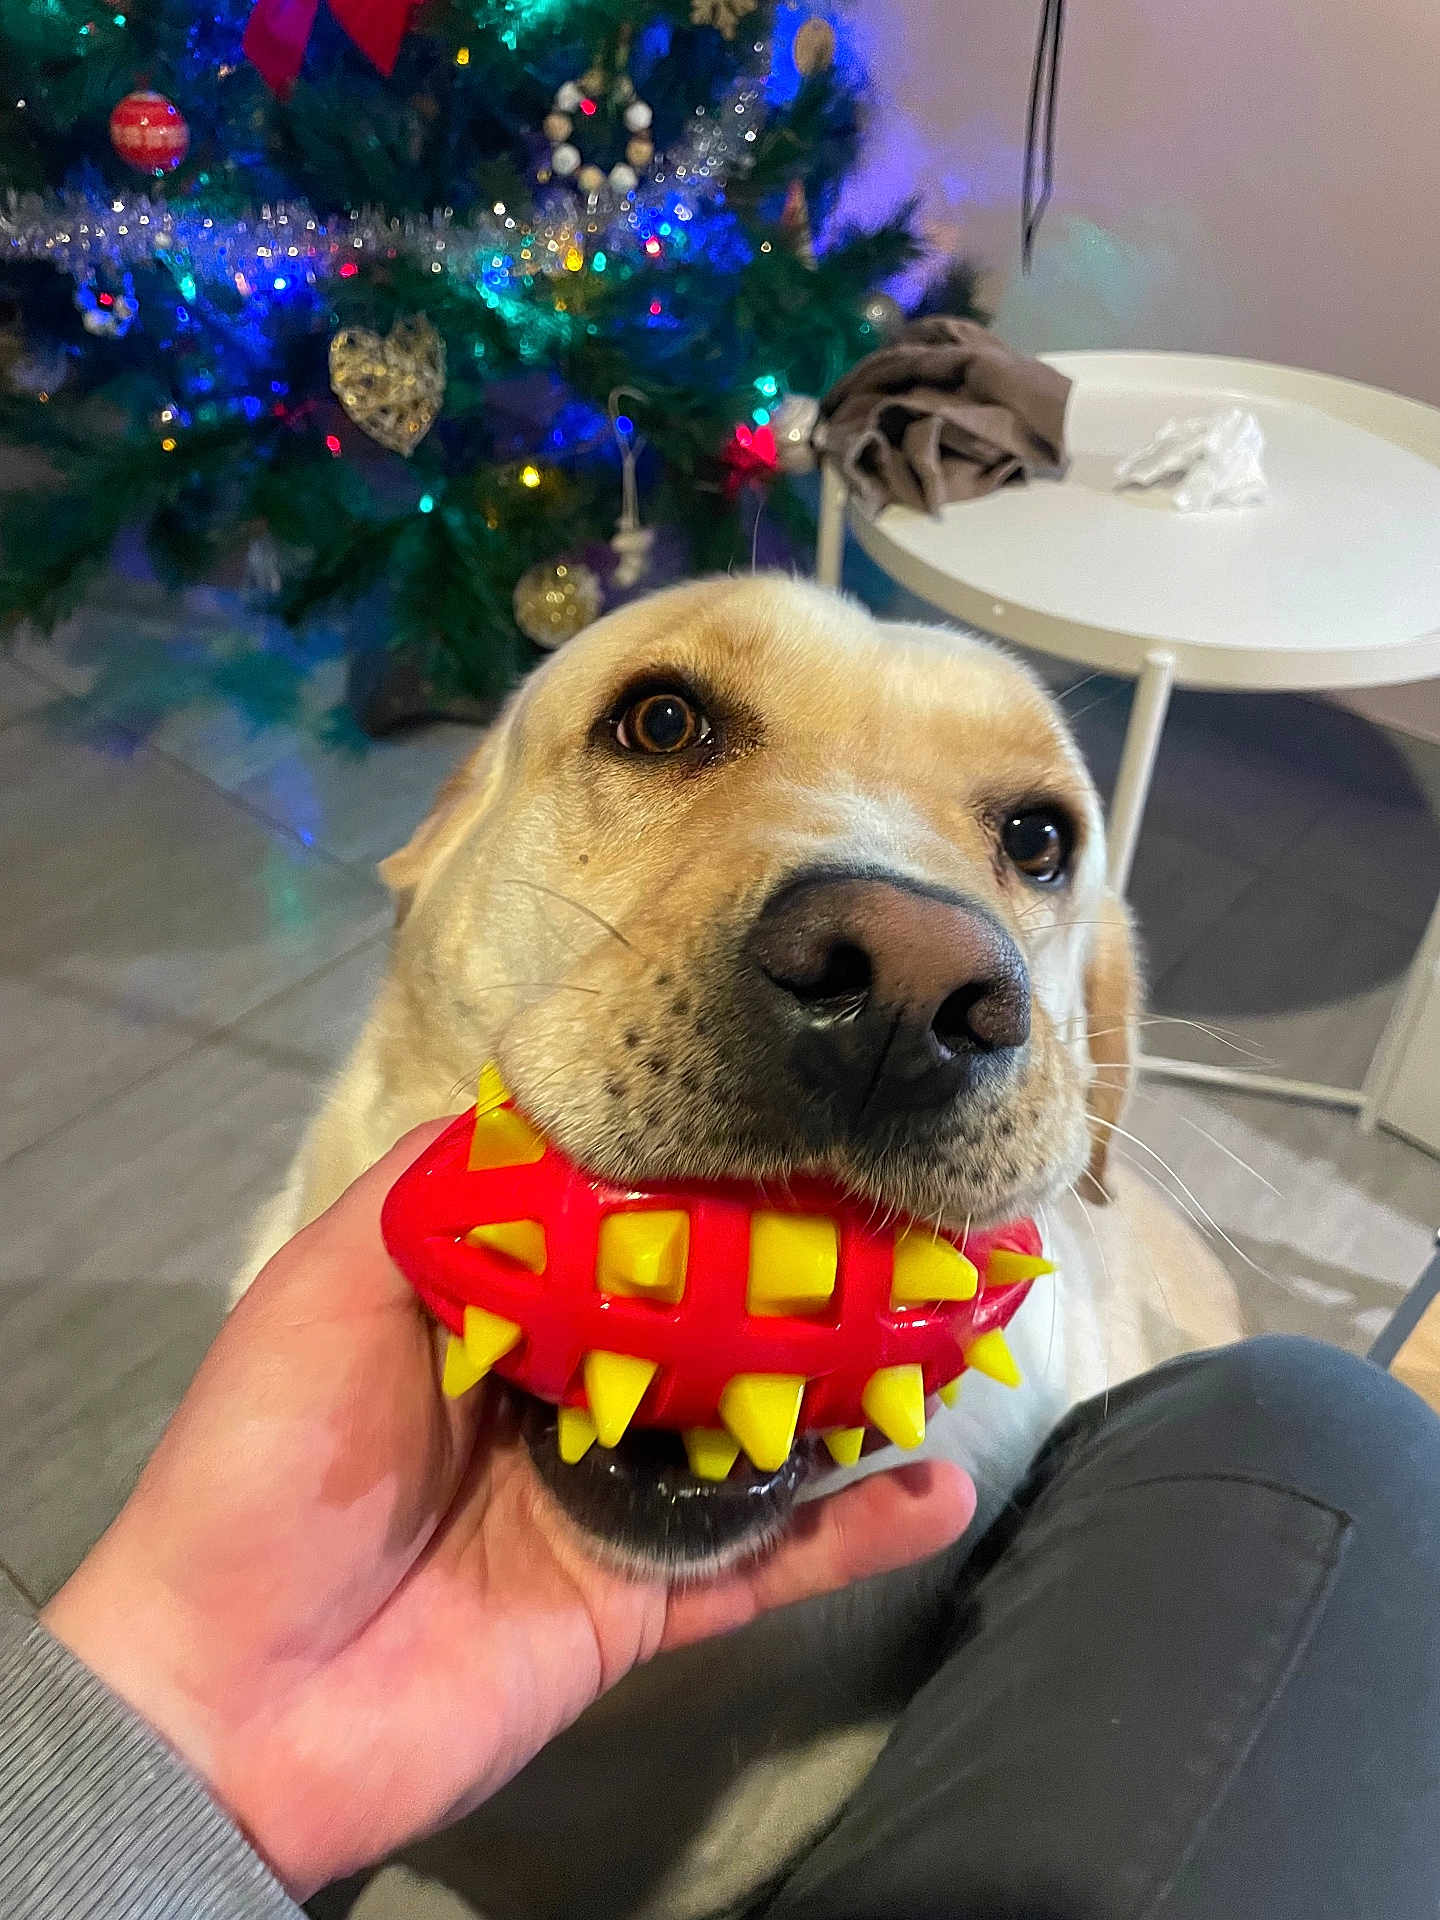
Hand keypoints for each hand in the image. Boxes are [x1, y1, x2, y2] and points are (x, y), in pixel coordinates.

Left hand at [42, 1124, 974, 1898]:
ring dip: (855, 1392)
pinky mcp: (644, 1602)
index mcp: (505, 1309)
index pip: (634, 1227)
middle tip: (921, 1223)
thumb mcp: (333, 1282)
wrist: (233, 1697)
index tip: (809, 1122)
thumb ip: (439, 1190)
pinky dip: (854, 1534)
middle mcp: (574, 1389)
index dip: (716, 1179)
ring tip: (956, 1333)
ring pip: (760, 1433)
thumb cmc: (274, 1462)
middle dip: (810, 1276)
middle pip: (713, 1322)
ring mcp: (617, 1498)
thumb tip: (553, 1100)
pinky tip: (938, 1488)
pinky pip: (766, 1563)